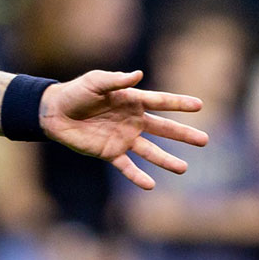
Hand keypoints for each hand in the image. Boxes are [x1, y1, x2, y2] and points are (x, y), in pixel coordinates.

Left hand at [40, 70, 207, 189]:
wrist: (54, 112)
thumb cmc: (75, 92)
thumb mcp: (95, 82)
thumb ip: (117, 80)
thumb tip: (138, 74)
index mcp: (131, 101)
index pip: (160, 102)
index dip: (179, 103)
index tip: (200, 105)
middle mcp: (132, 121)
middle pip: (163, 128)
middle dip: (183, 134)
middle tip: (205, 140)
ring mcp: (123, 138)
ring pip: (150, 151)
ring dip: (166, 160)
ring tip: (183, 169)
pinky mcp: (110, 152)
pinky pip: (127, 167)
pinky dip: (138, 176)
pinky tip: (151, 185)